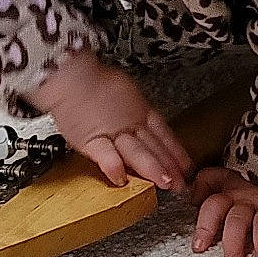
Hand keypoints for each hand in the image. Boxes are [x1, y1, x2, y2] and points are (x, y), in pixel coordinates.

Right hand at [28, 51, 192, 192]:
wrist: (70, 74)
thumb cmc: (92, 79)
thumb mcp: (125, 89)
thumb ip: (134, 108)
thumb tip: (140, 118)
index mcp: (140, 110)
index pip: (164, 134)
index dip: (177, 152)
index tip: (187, 166)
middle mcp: (130, 123)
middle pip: (154, 147)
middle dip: (170, 166)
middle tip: (181, 182)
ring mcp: (113, 132)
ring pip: (138, 152)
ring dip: (153, 169)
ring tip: (165, 182)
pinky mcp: (92, 140)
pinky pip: (106, 156)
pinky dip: (115, 168)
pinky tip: (122, 180)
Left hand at [188, 167, 257, 256]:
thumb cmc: (252, 176)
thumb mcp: (225, 176)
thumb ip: (205, 184)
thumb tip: (191, 195)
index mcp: (231, 195)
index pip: (213, 207)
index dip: (205, 226)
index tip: (199, 246)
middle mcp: (249, 202)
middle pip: (238, 219)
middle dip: (234, 240)